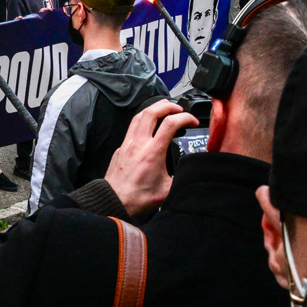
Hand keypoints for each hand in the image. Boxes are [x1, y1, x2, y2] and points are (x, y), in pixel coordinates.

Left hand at [105, 100, 198, 215]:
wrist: (114, 200)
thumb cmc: (137, 197)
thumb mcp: (168, 190)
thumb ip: (181, 177)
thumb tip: (191, 172)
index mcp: (153, 152)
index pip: (171, 123)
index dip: (185, 117)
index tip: (192, 121)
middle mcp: (139, 143)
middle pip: (152, 112)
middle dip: (168, 106)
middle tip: (178, 108)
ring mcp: (127, 144)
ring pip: (139, 116)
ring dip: (153, 109)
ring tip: (163, 108)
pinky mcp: (120, 148)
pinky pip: (131, 128)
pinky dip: (142, 121)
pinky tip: (148, 126)